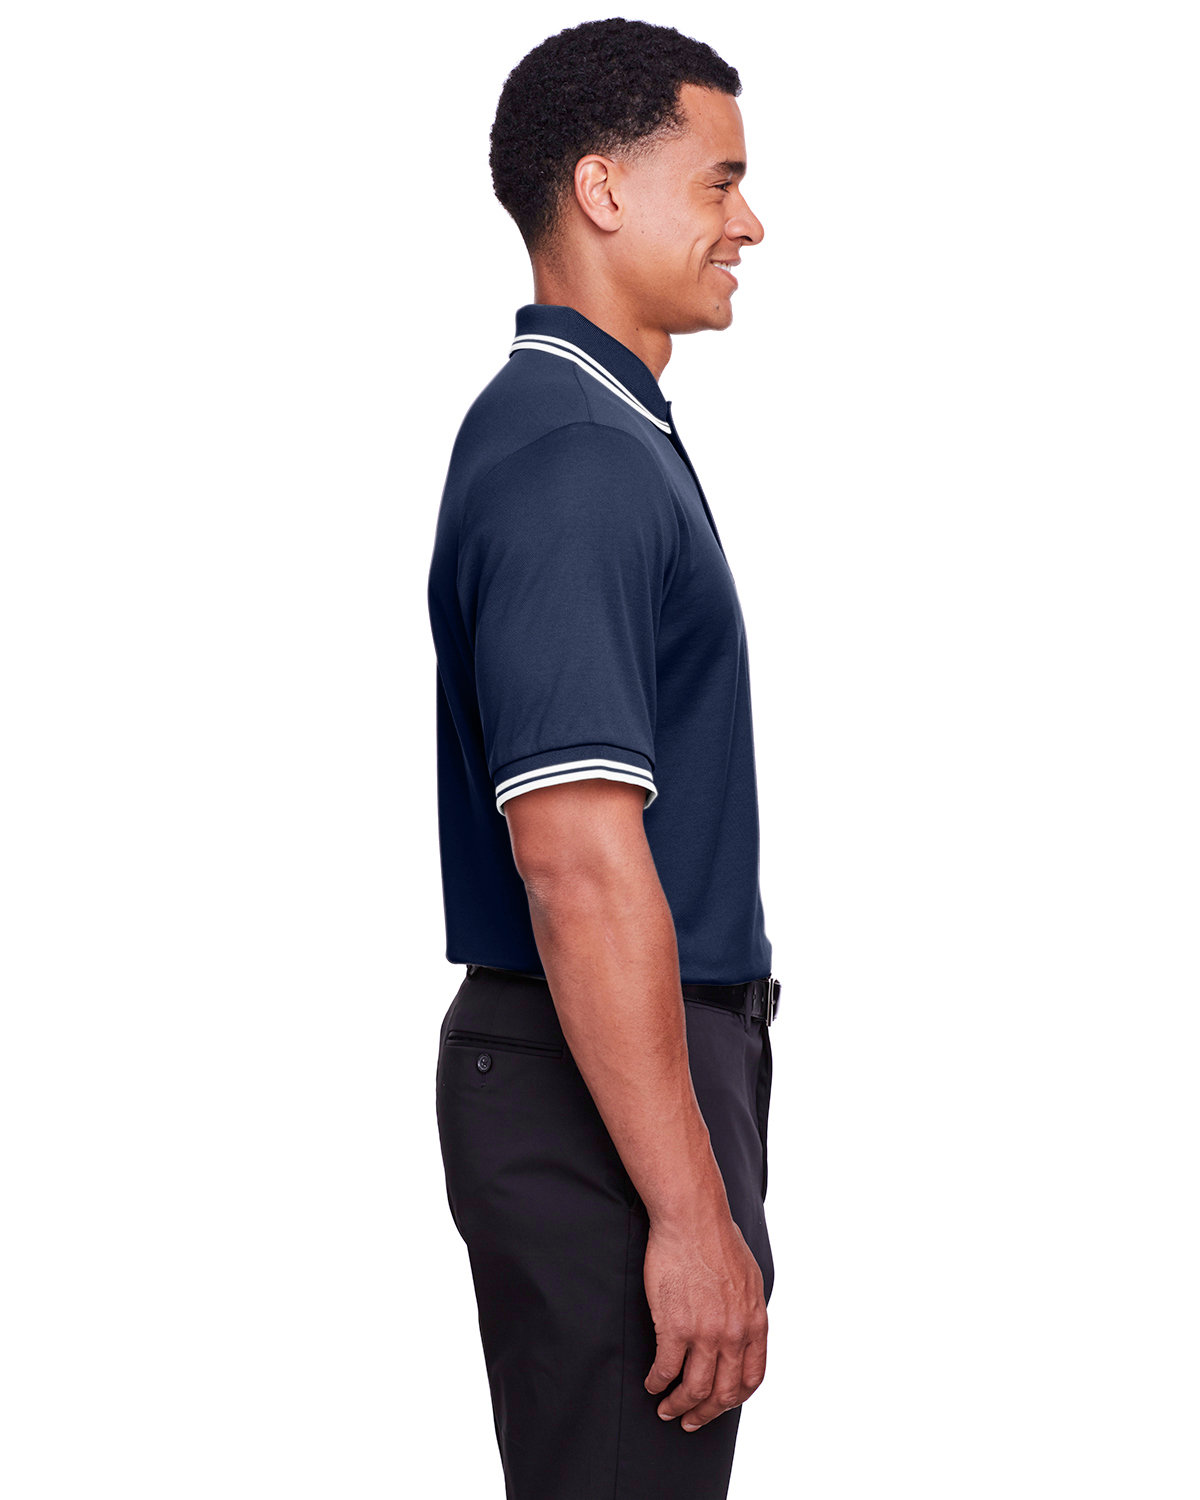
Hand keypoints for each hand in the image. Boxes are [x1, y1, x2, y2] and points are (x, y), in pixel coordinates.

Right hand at [642, 1213, 767, 1430]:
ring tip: (666, 1409)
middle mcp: (734, 1334)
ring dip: (679, 1406)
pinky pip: (666, 1369)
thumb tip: (742, 1332)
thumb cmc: (717, 1240)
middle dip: (706, 1413)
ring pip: (695, 1389)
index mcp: (755, 1322)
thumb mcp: (749, 1279)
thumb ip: (747, 1311)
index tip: (720, 1404)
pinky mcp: (675, 1327)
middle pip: (724, 1393)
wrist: (692, 1218)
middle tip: (690, 1420)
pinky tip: (652, 1383)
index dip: (735, 1399)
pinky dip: (657, 1382)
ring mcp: (705, 1333)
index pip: (752, 1378)